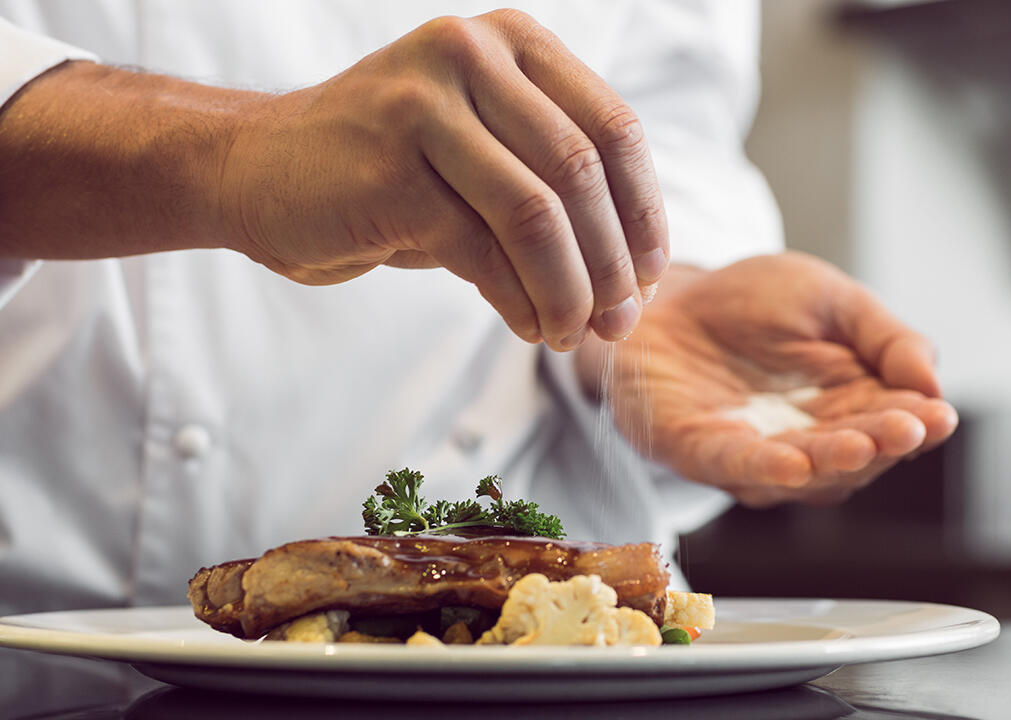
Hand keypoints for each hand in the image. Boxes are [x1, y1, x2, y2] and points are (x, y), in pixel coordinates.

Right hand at [219, 10, 666, 347]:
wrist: (256, 169)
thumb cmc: (389, 171)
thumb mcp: (483, 151)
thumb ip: (554, 184)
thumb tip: (637, 277)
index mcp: (510, 41)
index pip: (614, 129)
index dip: (644, 213)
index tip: (651, 276)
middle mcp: (471, 54)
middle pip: (581, 173)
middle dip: (612, 264)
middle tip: (619, 323)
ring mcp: (425, 106)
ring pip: (538, 214)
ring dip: (569, 291)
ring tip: (570, 334)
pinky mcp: (388, 169)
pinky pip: (482, 250)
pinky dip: (517, 300)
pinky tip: (527, 326)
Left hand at [583, 252, 957, 506]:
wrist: (664, 294)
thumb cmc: (749, 301)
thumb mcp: (831, 299)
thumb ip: (884, 337)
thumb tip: (933, 382)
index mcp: (849, 405)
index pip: (893, 423)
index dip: (917, 424)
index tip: (938, 416)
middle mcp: (807, 440)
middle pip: (855, 456)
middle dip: (882, 443)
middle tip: (907, 430)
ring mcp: (755, 454)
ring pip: (803, 472)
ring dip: (831, 462)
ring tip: (861, 445)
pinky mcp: (698, 452)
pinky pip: (734, 466)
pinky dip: (763, 468)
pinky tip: (793, 465)